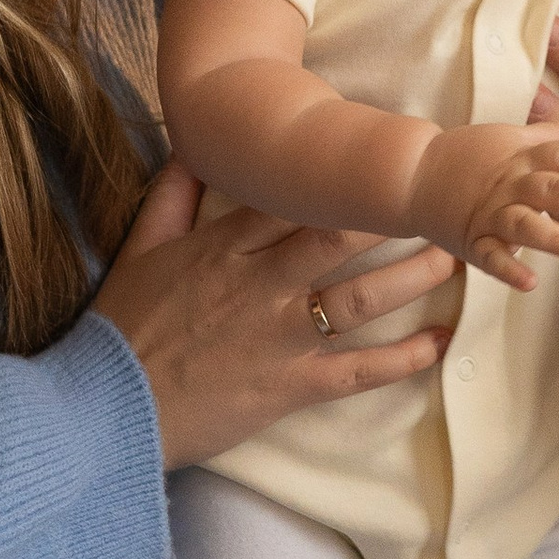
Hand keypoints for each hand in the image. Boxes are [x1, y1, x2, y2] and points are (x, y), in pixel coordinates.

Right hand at [91, 162, 455, 470]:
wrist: (106, 410)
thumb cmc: (122, 330)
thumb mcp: (139, 251)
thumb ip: (171, 198)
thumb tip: (192, 148)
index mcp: (224, 248)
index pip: (293, 198)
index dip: (341, 178)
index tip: (381, 160)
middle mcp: (261, 286)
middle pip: (339, 238)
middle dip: (392, 217)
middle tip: (435, 200)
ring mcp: (280, 338)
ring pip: (360, 299)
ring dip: (412, 278)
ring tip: (453, 259)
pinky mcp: (290, 386)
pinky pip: (358, 370)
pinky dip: (403, 358)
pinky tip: (438, 342)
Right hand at [406, 117, 558, 288]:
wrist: (412, 174)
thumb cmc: (469, 154)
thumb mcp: (513, 137)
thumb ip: (555, 134)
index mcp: (523, 159)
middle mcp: (510, 185)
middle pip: (551, 190)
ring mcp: (490, 214)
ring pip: (524, 225)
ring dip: (555, 237)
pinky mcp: (471, 242)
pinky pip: (490, 258)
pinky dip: (508, 270)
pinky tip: (530, 283)